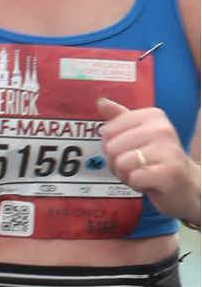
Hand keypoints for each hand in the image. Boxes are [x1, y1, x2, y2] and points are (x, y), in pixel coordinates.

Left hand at [100, 99, 199, 222]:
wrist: (185, 184)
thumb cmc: (157, 159)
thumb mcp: (137, 134)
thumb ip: (119, 118)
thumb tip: (101, 102)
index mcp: (152, 115)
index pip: (108, 130)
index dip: (110, 145)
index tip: (128, 150)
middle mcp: (162, 129)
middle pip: (112, 147)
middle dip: (116, 162)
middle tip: (135, 165)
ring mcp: (168, 150)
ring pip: (121, 163)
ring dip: (126, 174)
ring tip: (142, 173)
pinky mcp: (170, 172)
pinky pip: (134, 178)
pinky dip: (136, 184)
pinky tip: (150, 182)